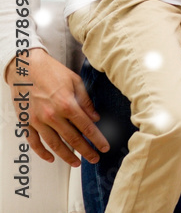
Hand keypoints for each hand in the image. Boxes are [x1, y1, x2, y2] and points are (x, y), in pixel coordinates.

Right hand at [4, 48, 108, 165]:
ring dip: (66, 156)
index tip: (104, 147)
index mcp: (67, 104)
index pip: (86, 127)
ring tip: (76, 163)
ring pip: (54, 144)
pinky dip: (42, 152)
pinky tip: (50, 158)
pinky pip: (34, 142)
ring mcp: (38, 120)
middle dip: (85, 151)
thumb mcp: (75, 82)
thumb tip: (95, 118)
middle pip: (72, 139)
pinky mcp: (26, 122)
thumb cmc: (52, 72)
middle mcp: (52, 115)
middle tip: (94, 158)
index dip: (97, 139)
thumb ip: (86, 102)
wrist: (26, 67)